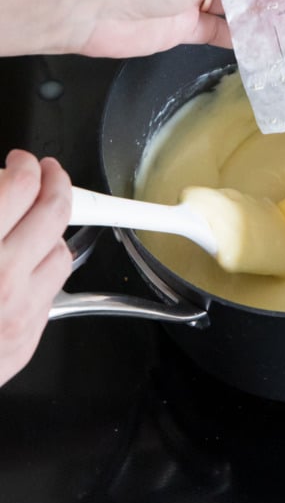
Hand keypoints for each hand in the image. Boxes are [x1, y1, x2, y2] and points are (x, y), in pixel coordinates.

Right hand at [0, 150, 71, 386]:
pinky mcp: (25, 340)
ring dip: (50, 232)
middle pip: (54, 212)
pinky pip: (51, 292)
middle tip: (46, 175)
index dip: (25, 165)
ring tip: (33, 223)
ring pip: (61, 252)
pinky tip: (23, 266)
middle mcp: (1, 278)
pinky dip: (41, 272)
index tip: (21, 162)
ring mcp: (17, 312)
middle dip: (55, 183)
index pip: (20, 186)